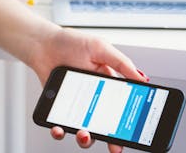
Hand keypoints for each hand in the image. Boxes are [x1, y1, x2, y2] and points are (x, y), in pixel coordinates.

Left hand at [29, 27, 148, 152]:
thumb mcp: (100, 48)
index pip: (123, 108)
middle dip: (112, 140)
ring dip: (86, 139)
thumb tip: (143, 79)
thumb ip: (121, 63)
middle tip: (114, 144)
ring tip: (84, 133)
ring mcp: (76, 106)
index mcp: (108, 87)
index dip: (130, 123)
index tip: (135, 133)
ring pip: (85, 132)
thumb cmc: (71, 43)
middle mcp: (93, 100)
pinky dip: (60, 132)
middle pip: (107, 127)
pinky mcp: (59, 110)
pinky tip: (59, 128)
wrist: (43, 44)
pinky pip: (60, 127)